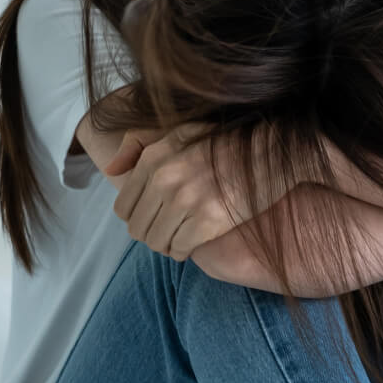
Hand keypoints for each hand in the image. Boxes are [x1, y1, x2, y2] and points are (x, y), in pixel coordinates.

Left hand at [105, 123, 247, 261]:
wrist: (271, 152)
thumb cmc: (225, 142)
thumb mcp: (178, 131)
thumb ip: (137, 145)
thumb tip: (111, 170)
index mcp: (153, 158)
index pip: (123, 207)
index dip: (137, 217)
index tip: (154, 217)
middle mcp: (165, 179)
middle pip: (138, 229)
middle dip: (151, 234)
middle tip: (169, 231)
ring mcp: (186, 201)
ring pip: (157, 242)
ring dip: (167, 245)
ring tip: (181, 237)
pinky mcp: (207, 221)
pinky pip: (180, 249)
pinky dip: (184, 251)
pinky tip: (194, 242)